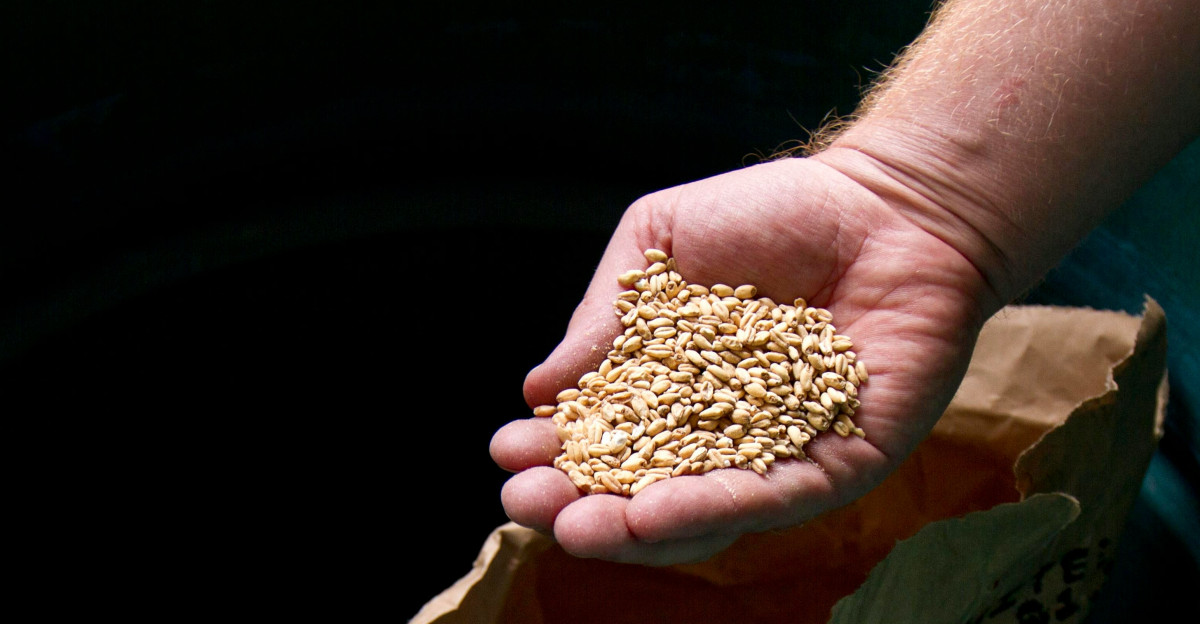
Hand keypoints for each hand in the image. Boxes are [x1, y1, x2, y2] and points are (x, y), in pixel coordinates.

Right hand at [490, 155, 994, 564]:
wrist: (886, 203)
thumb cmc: (773, 213)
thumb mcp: (660, 244)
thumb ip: (606, 313)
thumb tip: (539, 387)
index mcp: (674, 384)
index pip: (605, 434)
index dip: (553, 450)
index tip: (506, 452)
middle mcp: (720, 431)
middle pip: (640, 488)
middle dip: (578, 504)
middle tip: (527, 505)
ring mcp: (777, 454)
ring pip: (699, 515)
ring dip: (634, 529)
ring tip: (578, 527)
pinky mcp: (838, 464)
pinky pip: (771, 498)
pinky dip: (711, 510)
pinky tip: (655, 514)